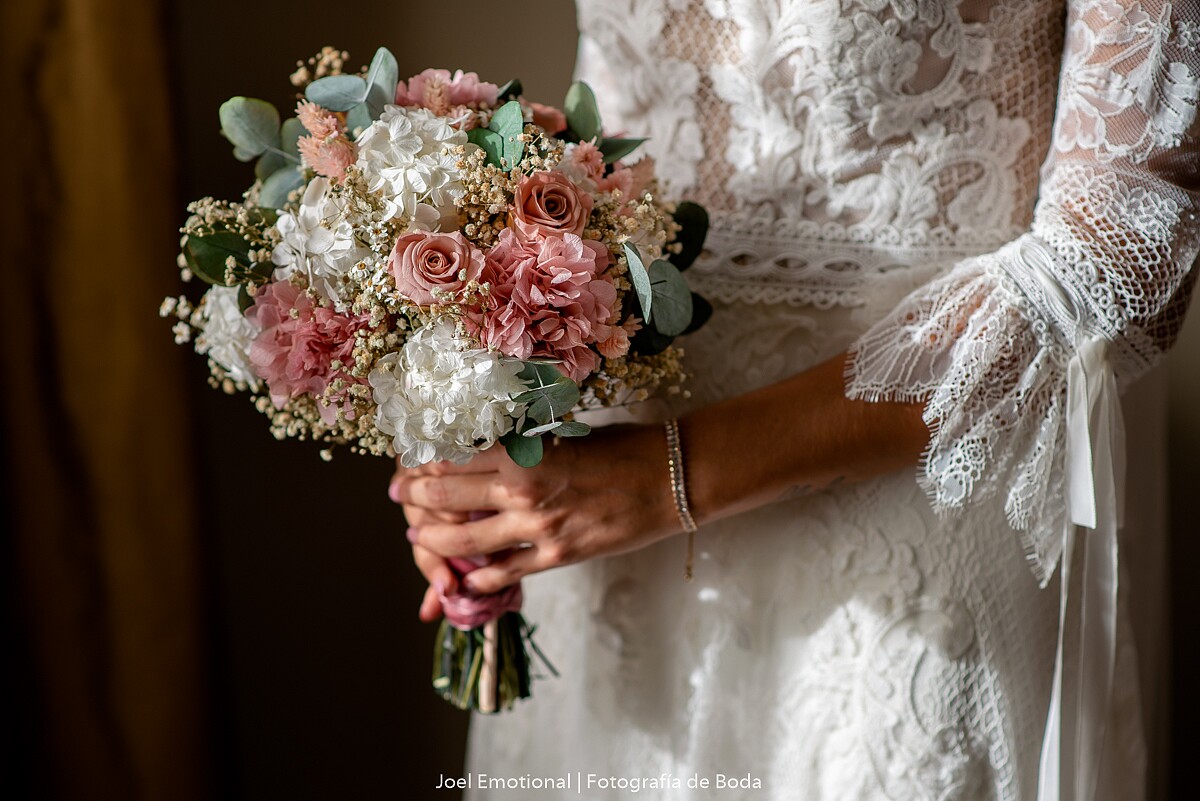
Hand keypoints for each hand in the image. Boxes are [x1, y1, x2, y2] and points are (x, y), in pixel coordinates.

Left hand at [389, 424, 679, 599]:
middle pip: (446, 494)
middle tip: (401, 495)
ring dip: (433, 542)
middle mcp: (522, 489)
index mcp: (524, 450)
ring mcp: (538, 527)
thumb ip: (526, 444)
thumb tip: (490, 445)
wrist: (672, 479)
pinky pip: (505, 573)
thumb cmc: (625, 448)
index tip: (410, 457)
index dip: (424, 456)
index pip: (453, 453)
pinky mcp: (557, 555)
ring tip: (419, 540)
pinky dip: (479, 579)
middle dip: (415, 496)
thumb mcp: (567, 433)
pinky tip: (465, 580)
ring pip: (465, 542)